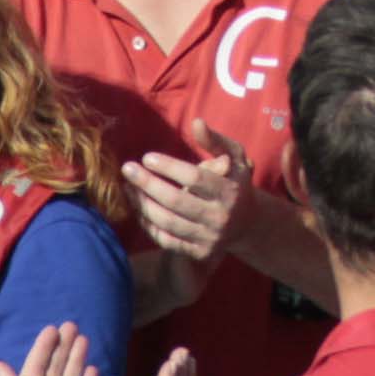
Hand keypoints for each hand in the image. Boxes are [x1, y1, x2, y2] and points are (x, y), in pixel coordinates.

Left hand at [123, 120, 257, 265]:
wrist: (247, 224)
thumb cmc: (235, 181)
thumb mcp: (235, 157)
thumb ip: (216, 140)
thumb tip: (196, 122)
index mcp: (230, 191)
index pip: (195, 178)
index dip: (169, 167)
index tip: (147, 157)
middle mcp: (220, 217)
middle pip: (176, 201)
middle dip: (148, 184)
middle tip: (127, 169)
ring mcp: (208, 238)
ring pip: (167, 222)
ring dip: (142, 204)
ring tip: (128, 187)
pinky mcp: (198, 253)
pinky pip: (165, 240)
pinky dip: (148, 224)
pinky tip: (138, 207)